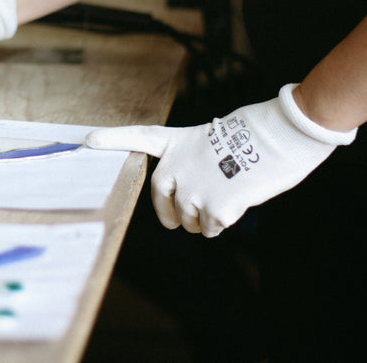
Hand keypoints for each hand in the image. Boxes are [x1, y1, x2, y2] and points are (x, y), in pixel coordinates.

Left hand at [85, 84, 355, 236]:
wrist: (280, 137)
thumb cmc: (255, 136)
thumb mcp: (212, 141)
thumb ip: (193, 162)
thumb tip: (195, 188)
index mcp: (176, 143)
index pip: (137, 137)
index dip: (111, 139)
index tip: (87, 139)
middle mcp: (175, 167)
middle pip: (164, 203)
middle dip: (175, 214)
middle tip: (193, 209)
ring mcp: (190, 189)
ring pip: (190, 221)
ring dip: (206, 217)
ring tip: (229, 193)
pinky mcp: (211, 209)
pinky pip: (211, 229)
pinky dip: (224, 222)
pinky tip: (238, 202)